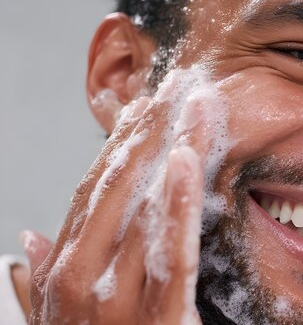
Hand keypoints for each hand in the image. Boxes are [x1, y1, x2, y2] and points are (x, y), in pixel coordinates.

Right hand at [27, 84, 216, 323]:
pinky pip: (171, 247)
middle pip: (122, 187)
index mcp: (65, 273)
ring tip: (195, 103)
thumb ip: (36, 288)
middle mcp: (84, 277)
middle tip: (180, 85)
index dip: (122, 145)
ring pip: (148, 205)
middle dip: (152, 132)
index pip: (94, 192)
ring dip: (173, 148)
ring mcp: (118, 295)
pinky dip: (177, 200)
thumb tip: (22, 245)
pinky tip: (187, 158)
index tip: (147, 106)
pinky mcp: (160, 315)